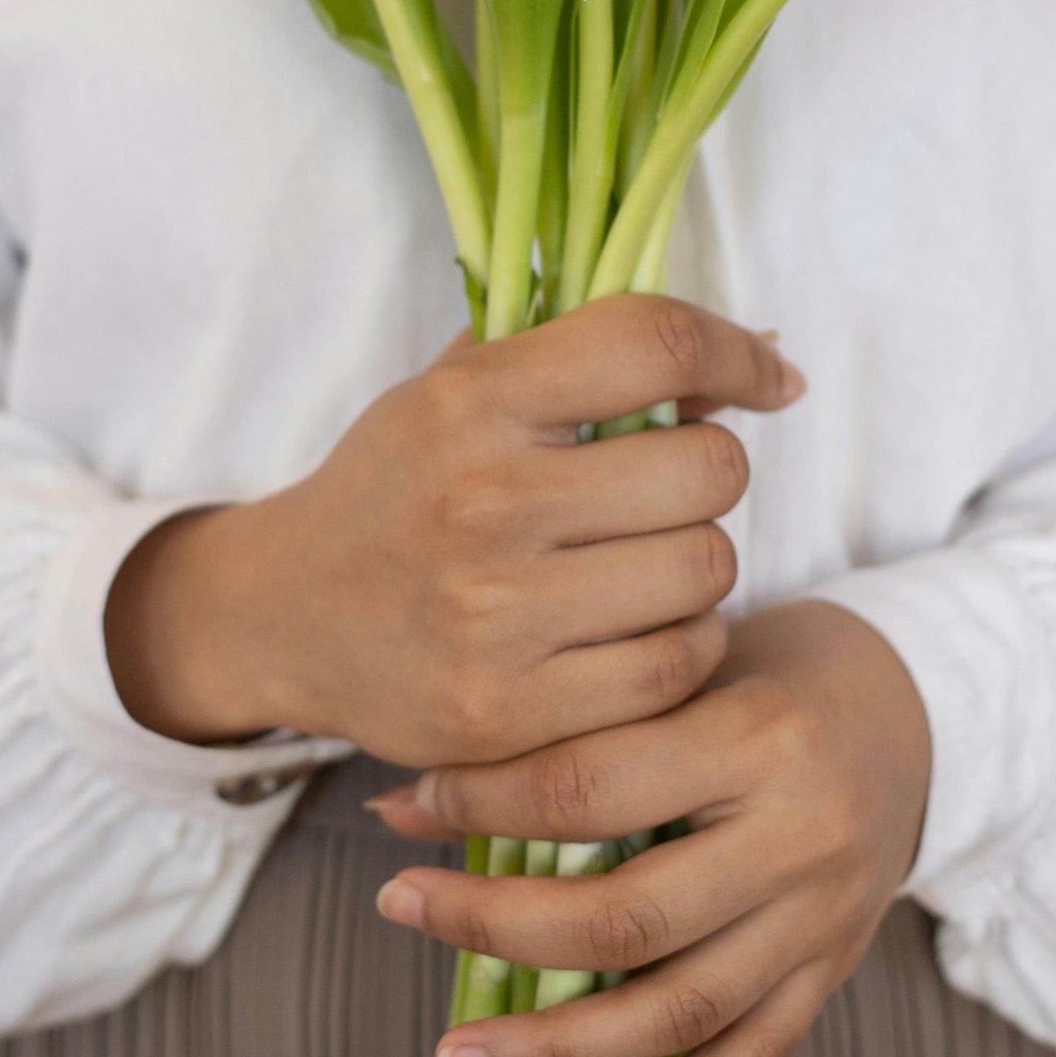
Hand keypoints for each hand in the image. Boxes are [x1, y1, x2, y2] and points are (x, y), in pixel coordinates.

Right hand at [104, 296, 803, 765]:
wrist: (282, 615)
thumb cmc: (399, 490)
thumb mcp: (459, 391)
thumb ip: (583, 359)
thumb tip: (752, 356)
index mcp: (474, 400)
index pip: (654, 344)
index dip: (739, 354)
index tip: (772, 382)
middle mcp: (483, 499)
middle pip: (707, 470)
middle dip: (706, 479)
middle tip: (661, 500)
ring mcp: (492, 614)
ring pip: (704, 573)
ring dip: (697, 572)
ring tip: (644, 572)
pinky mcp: (504, 712)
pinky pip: (671, 671)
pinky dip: (679, 651)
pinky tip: (638, 637)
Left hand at [367, 599, 931, 1056]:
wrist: (910, 710)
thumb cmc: (765, 677)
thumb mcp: (683, 669)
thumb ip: (573, 730)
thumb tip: (407, 803)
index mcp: (757, 737)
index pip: (592, 786)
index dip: (484, 803)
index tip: (409, 809)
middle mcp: (798, 839)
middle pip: (628, 918)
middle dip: (496, 928)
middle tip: (400, 910)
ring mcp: (821, 921)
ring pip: (681, 1011)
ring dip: (557, 1049)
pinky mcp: (833, 974)